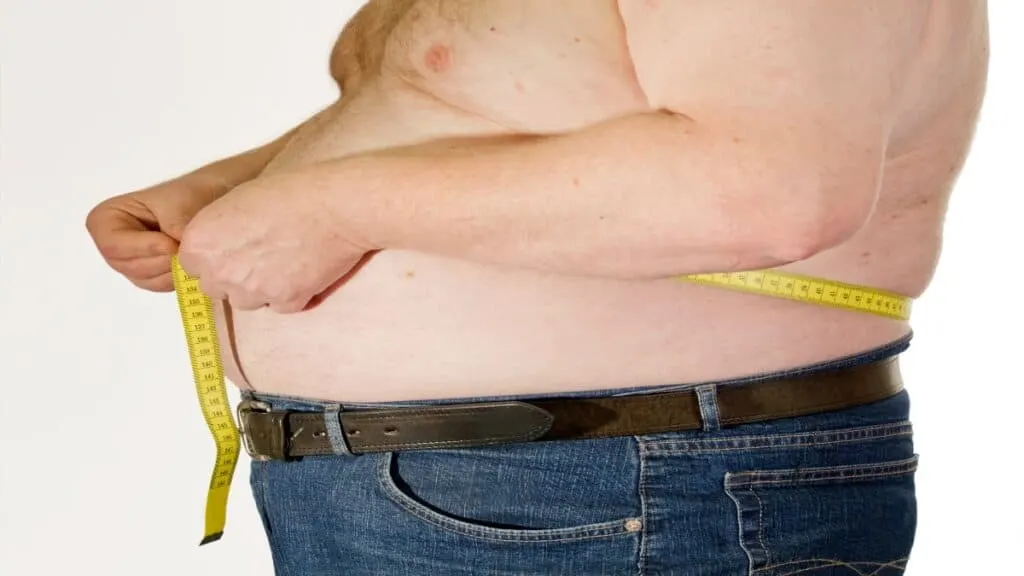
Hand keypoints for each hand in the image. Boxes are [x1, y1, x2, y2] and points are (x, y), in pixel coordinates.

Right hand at [86, 171, 231, 290]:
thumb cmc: (187, 194)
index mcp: (105, 220)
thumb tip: (179, 254)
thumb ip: (173, 230)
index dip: (145, 248)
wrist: (207, 199)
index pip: (113, 246)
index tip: (172, 243)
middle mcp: (114, 246)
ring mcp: (131, 264)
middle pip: (130, 266)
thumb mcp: (177, 205)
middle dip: (163, 259)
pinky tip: (190, 260)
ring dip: (173, 269)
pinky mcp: (151, 277)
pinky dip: (179, 276)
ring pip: (148, 279)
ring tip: (189, 248)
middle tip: (186, 246)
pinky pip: (162, 285)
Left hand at [178, 171, 372, 312]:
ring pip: (248, 301)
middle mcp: (219, 270)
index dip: (216, 258)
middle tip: (264, 255)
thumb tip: (220, 251)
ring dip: (263, 288)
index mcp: (200, 241)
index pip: (193, 266)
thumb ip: (219, 232)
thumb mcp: (238, 201)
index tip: (236, 249)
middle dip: (236, 277)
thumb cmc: (291, 192)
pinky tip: (306, 267)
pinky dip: (293, 293)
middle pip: (217, 288)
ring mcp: (251, 289)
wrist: (335, 204)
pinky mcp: (284, 301)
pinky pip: (281, 306)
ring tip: (288, 259)